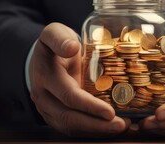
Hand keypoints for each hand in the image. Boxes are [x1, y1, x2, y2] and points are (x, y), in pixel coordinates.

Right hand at [29, 22, 129, 136]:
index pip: (68, 96)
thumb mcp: (55, 32)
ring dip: (96, 131)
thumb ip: (59, 38)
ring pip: (70, 128)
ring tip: (121, 127)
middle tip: (121, 125)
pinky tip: (110, 127)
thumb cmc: (55, 44)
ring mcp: (48, 109)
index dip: (89, 106)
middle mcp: (44, 97)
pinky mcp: (56, 116)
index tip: (110, 112)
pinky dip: (92, 131)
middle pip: (69, 118)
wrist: (43, 57)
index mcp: (45, 76)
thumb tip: (71, 47)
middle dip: (96, 125)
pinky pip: (73, 129)